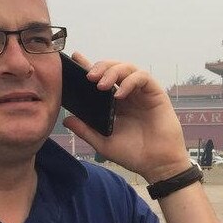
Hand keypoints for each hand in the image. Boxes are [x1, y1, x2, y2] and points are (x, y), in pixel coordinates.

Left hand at [62, 53, 189, 182]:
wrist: (156, 164)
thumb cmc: (133, 154)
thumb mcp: (103, 143)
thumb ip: (85, 131)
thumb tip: (66, 119)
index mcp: (114, 103)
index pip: (100, 79)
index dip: (88, 66)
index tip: (74, 58)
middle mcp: (127, 94)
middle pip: (112, 68)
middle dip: (99, 67)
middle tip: (88, 77)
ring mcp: (141, 93)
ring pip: (127, 68)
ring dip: (112, 72)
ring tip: (101, 85)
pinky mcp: (155, 93)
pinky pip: (142, 77)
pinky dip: (129, 81)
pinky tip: (120, 94)